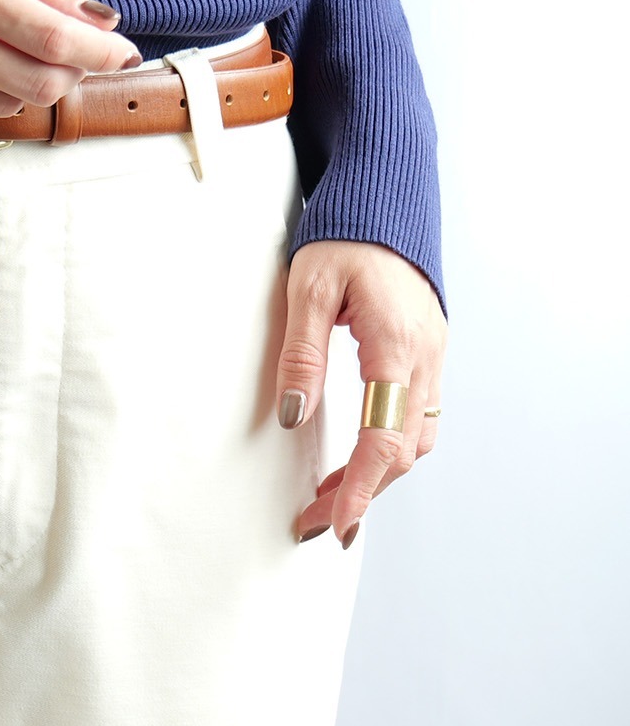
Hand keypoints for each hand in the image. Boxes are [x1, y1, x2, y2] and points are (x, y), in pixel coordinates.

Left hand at [278, 240, 447, 545]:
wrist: (383, 202)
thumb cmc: (345, 238)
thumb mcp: (307, 290)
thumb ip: (301, 355)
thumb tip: (293, 413)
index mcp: (397, 345)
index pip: (384, 438)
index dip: (361, 488)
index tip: (338, 524)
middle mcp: (425, 357)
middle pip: (403, 450)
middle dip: (363, 493)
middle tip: (316, 523)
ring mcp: (432, 356)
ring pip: (413, 438)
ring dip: (376, 475)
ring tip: (330, 498)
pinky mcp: (427, 353)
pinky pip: (415, 416)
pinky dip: (388, 448)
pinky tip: (358, 460)